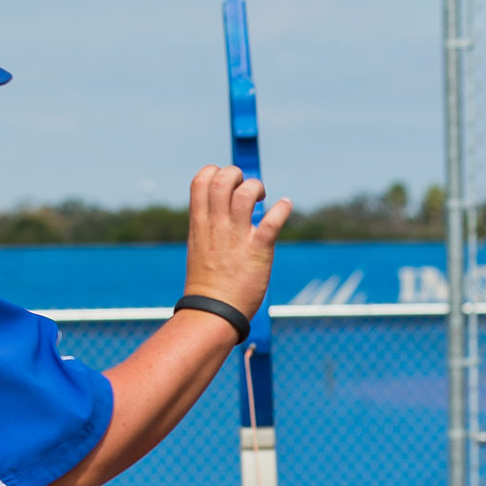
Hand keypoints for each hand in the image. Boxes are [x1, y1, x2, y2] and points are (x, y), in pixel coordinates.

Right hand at [184, 164, 290, 319]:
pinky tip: (286, 206)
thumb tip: (217, 211)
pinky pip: (272, 220)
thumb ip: (208, 227)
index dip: (215, 172)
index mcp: (200, 224)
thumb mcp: (199, 248)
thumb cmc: (208, 284)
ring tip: (262, 198)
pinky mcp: (258, 250)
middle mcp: (217, 226)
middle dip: (237, 175)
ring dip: (257, 188)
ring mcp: (237, 237)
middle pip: (223, 179)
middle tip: (246, 189)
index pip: (201, 180)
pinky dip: (283, 208)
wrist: (215, 313)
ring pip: (246, 193)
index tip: (226, 183)